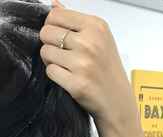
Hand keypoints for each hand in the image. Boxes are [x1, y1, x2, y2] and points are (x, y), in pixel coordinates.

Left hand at [40, 2, 135, 130]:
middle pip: (46, 33)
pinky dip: (54, 75)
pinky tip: (66, 77)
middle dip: (48, 43)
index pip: (55, 15)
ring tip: (64, 66)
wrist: (117, 100)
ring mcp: (83, 63)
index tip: (57, 35)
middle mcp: (89, 42)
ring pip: (46, 52)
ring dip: (50, 60)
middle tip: (59, 53)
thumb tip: (54, 4)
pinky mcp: (76, 83)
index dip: (51, 26)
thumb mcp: (98, 38)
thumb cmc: (107, 68)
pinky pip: (50, 71)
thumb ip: (75, 21)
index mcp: (95, 26)